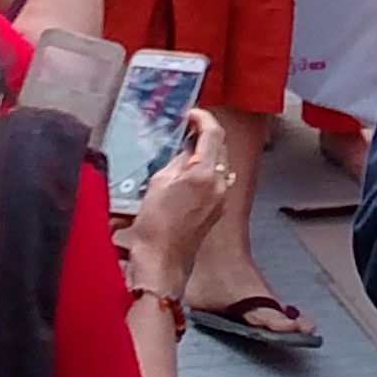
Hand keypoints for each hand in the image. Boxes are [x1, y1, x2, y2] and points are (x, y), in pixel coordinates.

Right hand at [123, 110, 241, 281]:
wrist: (162, 262)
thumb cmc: (155, 225)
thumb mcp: (158, 183)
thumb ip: (177, 162)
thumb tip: (186, 151)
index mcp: (205, 174)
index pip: (213, 134)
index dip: (203, 119)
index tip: (192, 114)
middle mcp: (220, 184)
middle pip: (221, 148)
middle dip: (206, 135)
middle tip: (187, 130)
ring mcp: (222, 199)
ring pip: (222, 165)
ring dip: (208, 154)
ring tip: (188, 151)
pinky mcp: (218, 210)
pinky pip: (219, 181)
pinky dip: (209, 172)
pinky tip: (191, 175)